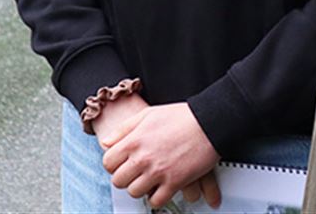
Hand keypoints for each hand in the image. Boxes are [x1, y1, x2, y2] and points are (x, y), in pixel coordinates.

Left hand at [101, 103, 220, 209]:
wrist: (209, 121)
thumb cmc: (182, 116)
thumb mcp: (148, 114)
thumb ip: (124, 129)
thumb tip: (106, 142)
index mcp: (134, 141)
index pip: (108, 163)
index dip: (114, 164)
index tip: (121, 164)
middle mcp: (143, 158)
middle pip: (119, 181)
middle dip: (125, 178)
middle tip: (134, 173)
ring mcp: (158, 172)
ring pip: (135, 192)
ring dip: (140, 188)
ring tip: (148, 180)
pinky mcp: (174, 182)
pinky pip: (156, 200)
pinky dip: (156, 198)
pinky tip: (161, 189)